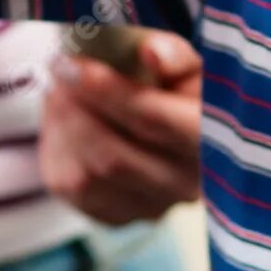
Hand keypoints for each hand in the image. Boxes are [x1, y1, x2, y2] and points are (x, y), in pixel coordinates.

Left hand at [39, 30, 202, 224]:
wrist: (155, 121)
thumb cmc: (170, 85)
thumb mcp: (182, 63)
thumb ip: (173, 55)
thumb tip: (152, 53)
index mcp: (212, 142)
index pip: (157, 123)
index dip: (112, 94)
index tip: (75, 66)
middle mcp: (186, 185)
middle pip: (115, 156)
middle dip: (77, 110)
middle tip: (59, 70)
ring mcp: (151, 207)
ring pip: (88, 175)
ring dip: (63, 127)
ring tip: (60, 89)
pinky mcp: (116, 217)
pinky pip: (70, 188)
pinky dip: (57, 147)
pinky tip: (62, 120)